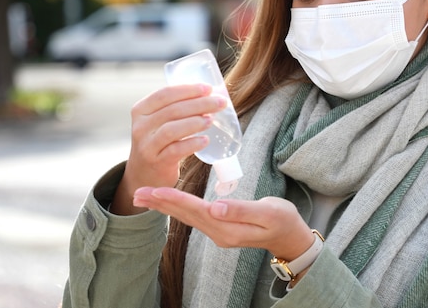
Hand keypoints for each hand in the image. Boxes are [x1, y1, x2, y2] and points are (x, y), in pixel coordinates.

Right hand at [110, 84, 227, 214]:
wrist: (144, 174)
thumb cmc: (159, 142)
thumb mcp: (158, 122)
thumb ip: (177, 108)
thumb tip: (210, 95)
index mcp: (141, 110)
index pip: (165, 94)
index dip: (188, 90)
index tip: (208, 88)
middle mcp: (141, 126)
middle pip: (172, 110)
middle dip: (199, 104)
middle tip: (219, 103)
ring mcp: (147, 145)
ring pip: (171, 129)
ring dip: (195, 122)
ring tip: (211, 120)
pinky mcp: (156, 162)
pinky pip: (175, 150)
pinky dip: (192, 144)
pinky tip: (205, 140)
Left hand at [132, 187, 315, 261]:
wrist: (290, 237)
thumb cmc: (283, 220)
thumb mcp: (269, 213)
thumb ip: (242, 210)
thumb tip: (215, 207)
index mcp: (228, 229)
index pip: (196, 211)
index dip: (175, 199)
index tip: (156, 190)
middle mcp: (218, 233)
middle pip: (184, 215)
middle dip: (161, 203)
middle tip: (137, 193)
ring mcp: (218, 232)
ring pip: (185, 216)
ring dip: (164, 205)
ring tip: (143, 196)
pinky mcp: (219, 227)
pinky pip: (193, 216)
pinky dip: (176, 207)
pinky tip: (166, 201)